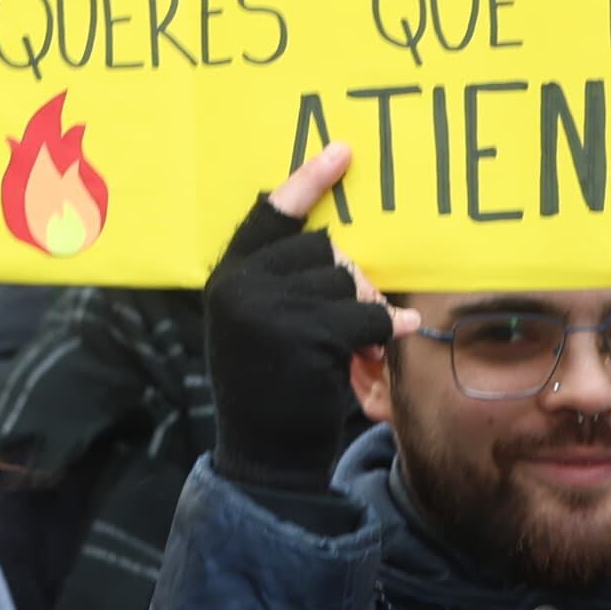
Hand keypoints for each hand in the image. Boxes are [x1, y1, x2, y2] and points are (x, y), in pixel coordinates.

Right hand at [203, 145, 413, 498]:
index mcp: (226, 279)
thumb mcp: (259, 327)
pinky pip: (367, 315)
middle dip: (349, 282)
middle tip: (353, 322)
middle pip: (323, 251)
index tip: (342, 152)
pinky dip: (384, 332)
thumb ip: (280, 285)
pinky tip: (380, 353)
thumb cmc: (272, 390)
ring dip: (365, 312)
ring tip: (354, 350)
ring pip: (348, 281)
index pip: (267, 216)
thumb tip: (338, 249)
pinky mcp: (305, 335)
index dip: (306, 183)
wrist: (266, 457)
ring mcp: (270, 310)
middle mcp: (241, 288)